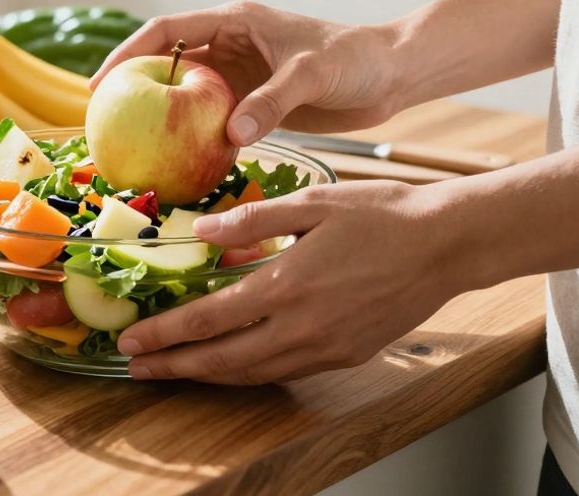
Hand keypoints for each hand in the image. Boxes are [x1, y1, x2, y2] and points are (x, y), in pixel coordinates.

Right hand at [92, 2, 405, 144]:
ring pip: (187, 98)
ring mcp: (240, 78)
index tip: (101, 85)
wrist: (394, 75)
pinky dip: (196, 142)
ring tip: (133, 150)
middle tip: (106, 124)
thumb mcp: (312, 73)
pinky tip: (182, 167)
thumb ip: (272, 101)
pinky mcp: (254, 105)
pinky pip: (213, 123)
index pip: (166, 33)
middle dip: (134, 91)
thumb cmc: (357, 59)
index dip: (128, 55)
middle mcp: (230, 47)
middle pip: (167, 66)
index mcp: (234, 22)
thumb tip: (230, 133)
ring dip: (163, 121)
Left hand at [117, 180, 463, 383]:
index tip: (130, 339)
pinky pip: (283, 372)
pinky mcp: (346, 355)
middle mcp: (303, 327)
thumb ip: (252, 221)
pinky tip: (229, 364)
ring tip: (172, 370)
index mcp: (287, 285)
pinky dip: (247, 372)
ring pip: (252, 373)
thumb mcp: (312, 202)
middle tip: (135, 368)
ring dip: (206, 375)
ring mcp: (326, 348)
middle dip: (173, 366)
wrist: (448, 244)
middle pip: (222, 360)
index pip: (208, 320)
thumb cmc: (381, 215)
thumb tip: (200, 231)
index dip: (164, 333)